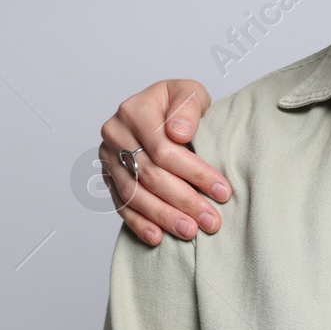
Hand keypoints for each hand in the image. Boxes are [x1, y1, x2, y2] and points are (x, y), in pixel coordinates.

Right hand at [98, 80, 222, 244]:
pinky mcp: (108, 177)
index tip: (222, 191)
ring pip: (135, 194)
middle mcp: (116, 134)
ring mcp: (108, 158)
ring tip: (190, 232)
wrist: (158, 109)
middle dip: (184, 201)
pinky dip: (139, 223)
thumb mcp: (189, 92)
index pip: (164, 149)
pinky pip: (121, 204)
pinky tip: (158, 237)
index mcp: (135, 111)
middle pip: (150, 175)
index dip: (194, 172)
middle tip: (211, 220)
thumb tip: (179, 132)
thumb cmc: (179, 104)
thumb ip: (187, 107)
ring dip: (164, 217)